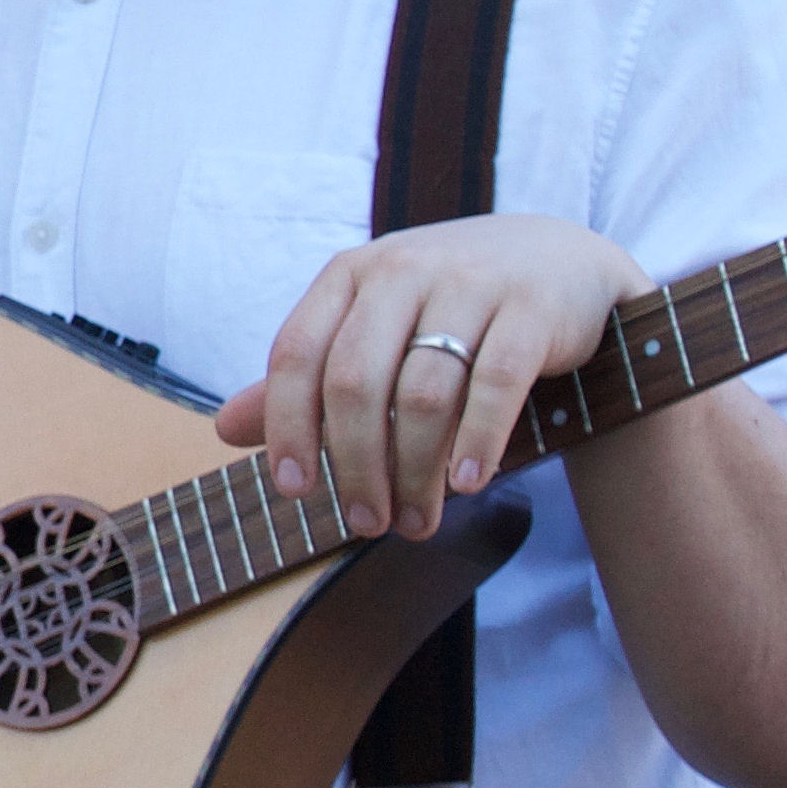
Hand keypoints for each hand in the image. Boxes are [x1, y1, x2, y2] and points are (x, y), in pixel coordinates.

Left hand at [217, 215, 649, 543]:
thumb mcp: (373, 327)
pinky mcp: (530, 307)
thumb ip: (310, 378)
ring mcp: (470, 283)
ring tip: (416, 521)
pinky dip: (477, 442)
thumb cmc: (448, 309)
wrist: (563, 264)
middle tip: (365, 523)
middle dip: (355, 466)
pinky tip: (467, 485)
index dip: (286, 427)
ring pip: (424, 393)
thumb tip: (223, 430)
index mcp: (351, 274)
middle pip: (356, 382)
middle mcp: (403, 269)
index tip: (293, 492)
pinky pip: (495, 384)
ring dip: (415, 472)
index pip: (296, 354)